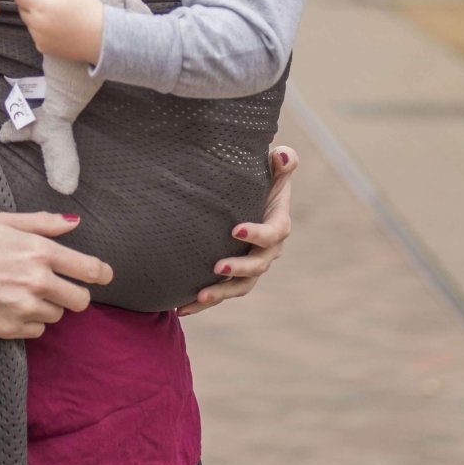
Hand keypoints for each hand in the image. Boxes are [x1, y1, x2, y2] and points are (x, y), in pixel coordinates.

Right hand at [0, 210, 112, 337]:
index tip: (102, 275)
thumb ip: (42, 223)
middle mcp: (37, 282)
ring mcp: (24, 308)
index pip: (90, 270)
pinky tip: (8, 304)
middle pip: (80, 300)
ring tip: (19, 290)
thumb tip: (74, 222)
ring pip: (57, 316)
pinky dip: (29, 320)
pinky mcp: (9, 329)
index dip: (101, 273)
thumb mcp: (2, 220)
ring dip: (47, 306)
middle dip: (73, 293)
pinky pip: (36, 330)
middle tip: (54, 284)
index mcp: (39, 251)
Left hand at [13, 0, 102, 63]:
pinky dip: (41, 28)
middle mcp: (35, 24)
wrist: (103, 40)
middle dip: (30, 0)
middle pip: (22, 8)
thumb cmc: (89, 12)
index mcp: (40, 6)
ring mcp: (38, 38)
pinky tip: (57, 26)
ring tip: (55, 13)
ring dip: (35, 15)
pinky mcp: (43, 48)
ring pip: (28, 21)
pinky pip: (35, 34)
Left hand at [177, 145, 296, 315]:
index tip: (235, 229)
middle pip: (257, 266)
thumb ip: (283, 161)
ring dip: (220, 293)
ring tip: (199, 295)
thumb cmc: (259, 179)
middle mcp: (266, 251)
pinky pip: (220, 293)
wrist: (245, 200)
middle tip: (217, 267)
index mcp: (277, 225)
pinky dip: (201, 303)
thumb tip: (281, 155)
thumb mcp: (273, 167)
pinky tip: (180, 308)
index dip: (257, 234)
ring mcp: (249, 266)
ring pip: (239, 287)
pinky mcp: (231, 276)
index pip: (273, 233)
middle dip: (238, 269)